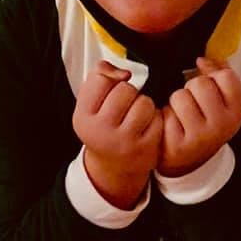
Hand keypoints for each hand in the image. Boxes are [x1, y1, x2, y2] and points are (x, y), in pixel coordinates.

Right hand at [73, 60, 162, 208]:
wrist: (114, 167)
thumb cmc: (103, 126)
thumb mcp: (90, 104)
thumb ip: (100, 76)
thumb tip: (124, 73)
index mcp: (82, 117)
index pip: (100, 79)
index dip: (109, 81)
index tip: (109, 93)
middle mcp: (100, 131)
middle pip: (125, 89)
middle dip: (129, 93)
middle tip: (125, 107)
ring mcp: (124, 141)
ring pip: (144, 102)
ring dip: (144, 105)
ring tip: (136, 116)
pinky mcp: (145, 148)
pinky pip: (158, 118)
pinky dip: (155, 119)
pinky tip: (146, 128)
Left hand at [158, 57, 240, 177]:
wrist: (187, 161)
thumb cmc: (202, 123)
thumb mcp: (219, 102)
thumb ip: (216, 76)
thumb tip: (201, 60)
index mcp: (235, 112)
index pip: (226, 76)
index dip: (212, 74)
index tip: (208, 83)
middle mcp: (222, 126)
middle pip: (200, 84)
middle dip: (190, 88)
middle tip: (191, 103)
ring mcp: (200, 138)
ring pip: (180, 96)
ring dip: (175, 102)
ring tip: (179, 115)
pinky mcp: (178, 146)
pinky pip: (164, 114)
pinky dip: (163, 116)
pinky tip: (170, 126)